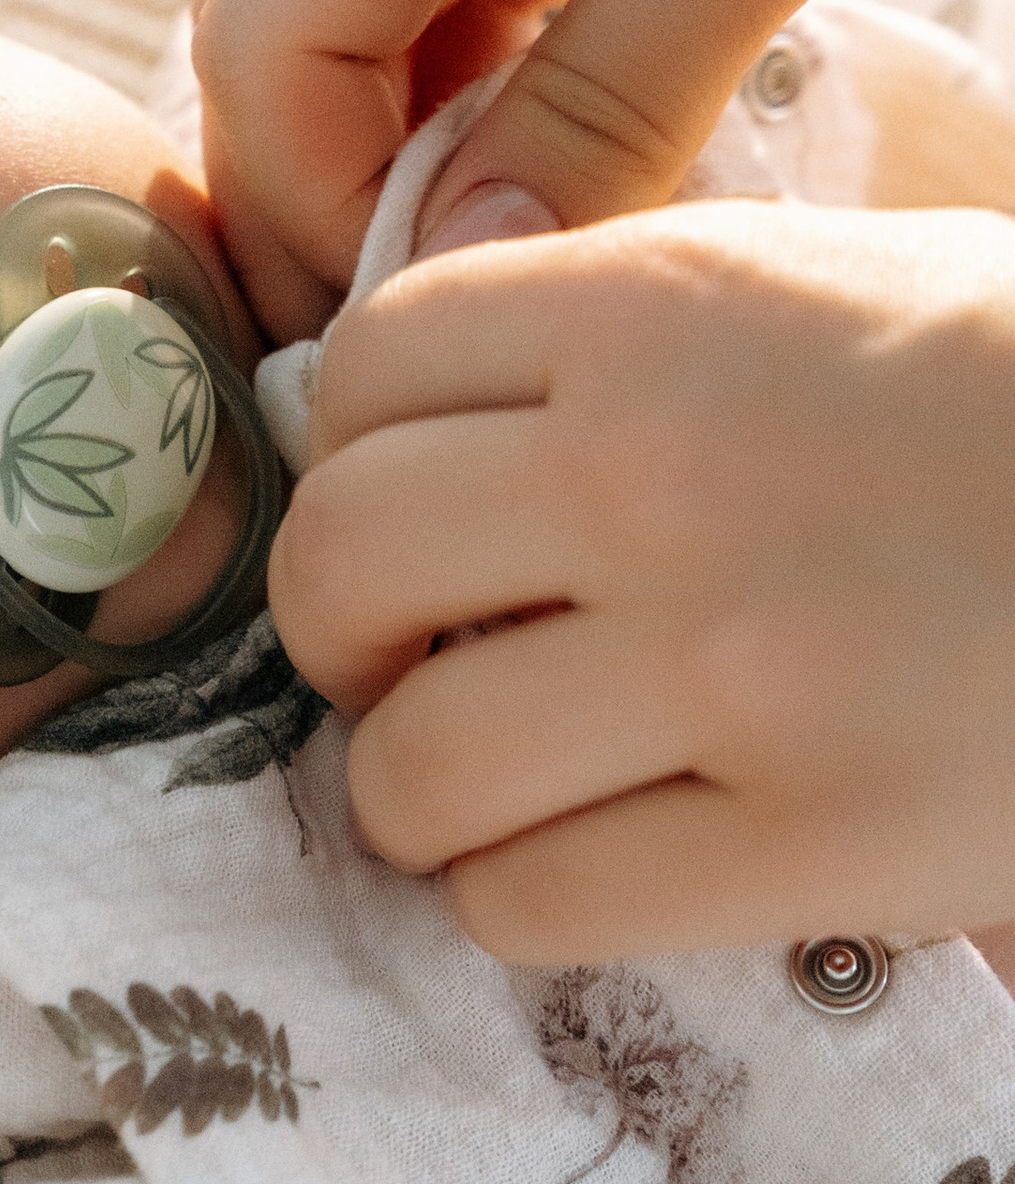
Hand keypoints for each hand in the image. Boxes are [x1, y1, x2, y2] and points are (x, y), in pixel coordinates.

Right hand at [196, 0, 1014, 336]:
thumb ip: (598, 100)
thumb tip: (462, 268)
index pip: (265, 30)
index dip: (308, 200)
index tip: (409, 323)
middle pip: (306, 27)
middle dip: (350, 188)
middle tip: (453, 321)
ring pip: (407, 17)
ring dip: (442, 151)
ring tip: (535, 263)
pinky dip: (527, 93)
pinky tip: (597, 165)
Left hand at [271, 201, 1014, 959]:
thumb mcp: (843, 282)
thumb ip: (637, 331)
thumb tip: (421, 420)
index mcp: (669, 303)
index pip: (366, 371)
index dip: (357, 456)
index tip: (411, 513)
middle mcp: (662, 471)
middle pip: (339, 565)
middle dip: (341, 633)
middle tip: (406, 665)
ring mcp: (730, 665)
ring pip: (411, 763)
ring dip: (417, 793)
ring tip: (489, 788)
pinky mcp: (809, 842)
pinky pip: (533, 901)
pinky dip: (518, 900)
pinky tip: (582, 866)